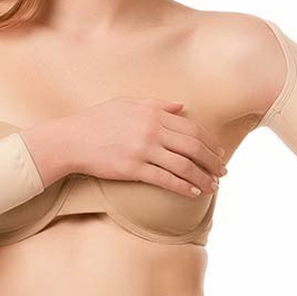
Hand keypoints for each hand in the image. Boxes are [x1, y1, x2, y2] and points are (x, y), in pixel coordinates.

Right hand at [63, 97, 227, 197]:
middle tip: (223, 171)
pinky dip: (183, 187)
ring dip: (202, 177)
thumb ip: (157, 104)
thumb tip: (181, 106)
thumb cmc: (98, 120)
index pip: (192, 128)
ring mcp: (144, 150)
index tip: (219, 152)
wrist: (73, 139)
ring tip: (213, 186)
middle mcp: (152, 130)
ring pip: (183, 165)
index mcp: (153, 113)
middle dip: (212, 161)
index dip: (209, 142)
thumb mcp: (128, 103)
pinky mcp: (134, 169)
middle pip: (193, 147)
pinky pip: (166, 179)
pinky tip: (194, 192)